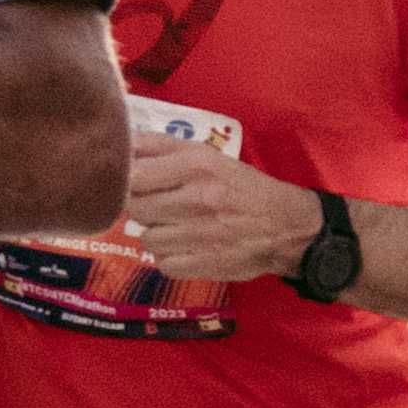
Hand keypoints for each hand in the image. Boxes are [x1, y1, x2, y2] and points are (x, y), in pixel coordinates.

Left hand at [115, 132, 325, 284]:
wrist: (287, 227)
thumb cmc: (243, 188)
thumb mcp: (208, 156)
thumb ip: (162, 146)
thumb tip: (120, 143)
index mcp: (197, 165)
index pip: (133, 175)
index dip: (127, 181)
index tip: (140, 185)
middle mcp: (196, 198)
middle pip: (135, 207)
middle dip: (143, 207)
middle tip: (162, 207)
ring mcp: (199, 235)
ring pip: (146, 238)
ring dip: (158, 234)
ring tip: (178, 229)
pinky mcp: (203, 264)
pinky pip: (163, 263)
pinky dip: (171, 258)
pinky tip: (187, 248)